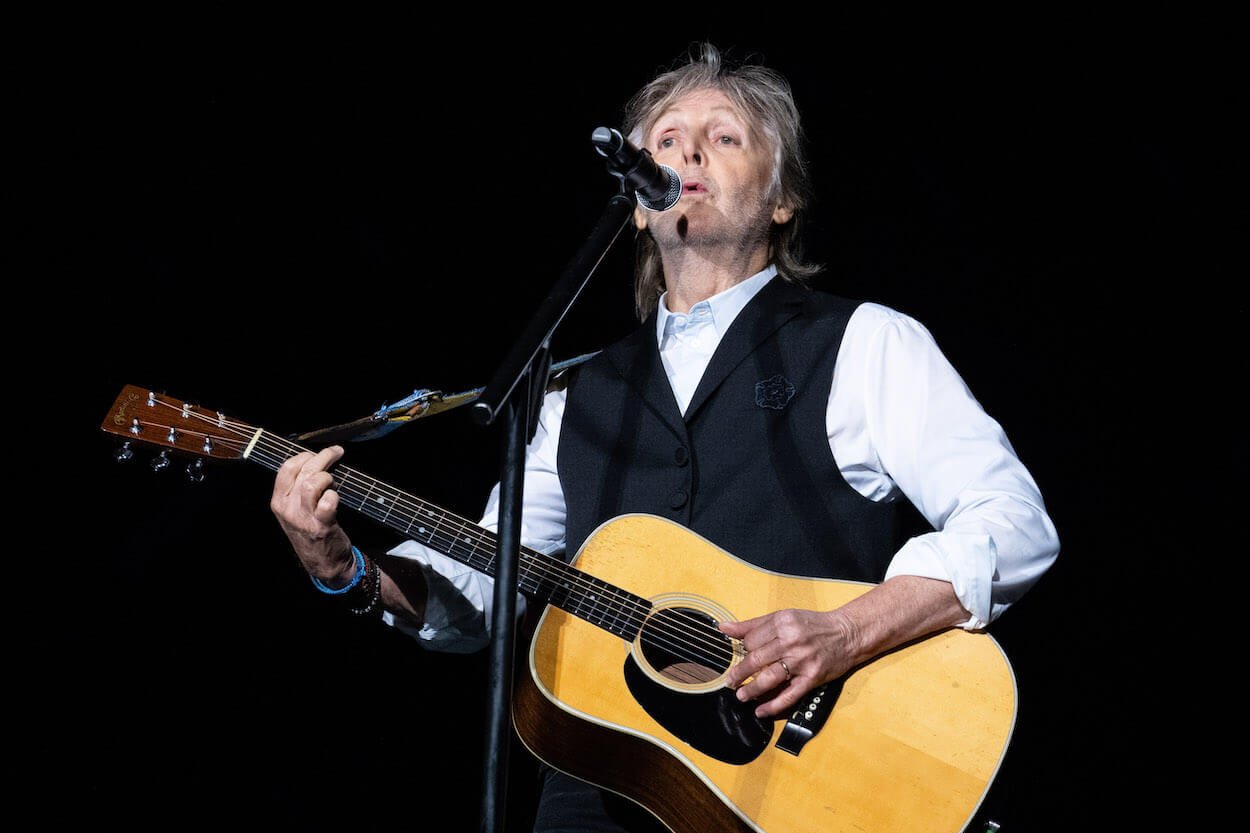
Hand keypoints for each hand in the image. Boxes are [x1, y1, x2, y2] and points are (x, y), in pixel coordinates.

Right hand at [270, 445, 353, 584]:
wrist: (322, 563)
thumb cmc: (310, 531)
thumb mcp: (294, 511)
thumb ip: (297, 489)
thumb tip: (314, 462)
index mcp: (278, 501)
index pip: (286, 468)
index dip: (304, 455)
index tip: (317, 453)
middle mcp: (287, 509)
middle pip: (302, 471)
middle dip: (322, 457)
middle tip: (336, 453)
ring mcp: (303, 518)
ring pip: (312, 483)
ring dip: (328, 477)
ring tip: (333, 482)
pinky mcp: (321, 526)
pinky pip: (328, 502)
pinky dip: (334, 495)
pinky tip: (336, 498)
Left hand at [720, 608, 859, 718]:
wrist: (847, 634)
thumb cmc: (814, 625)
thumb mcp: (784, 616)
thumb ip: (753, 624)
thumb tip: (724, 628)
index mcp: (782, 623)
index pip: (751, 640)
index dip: (743, 650)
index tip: (740, 656)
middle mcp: (791, 641)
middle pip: (756, 659)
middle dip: (739, 673)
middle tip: (730, 681)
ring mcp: (802, 660)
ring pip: (769, 678)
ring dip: (752, 690)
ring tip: (742, 696)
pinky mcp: (812, 677)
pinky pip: (789, 695)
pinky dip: (773, 705)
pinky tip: (761, 710)